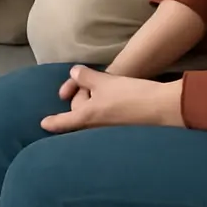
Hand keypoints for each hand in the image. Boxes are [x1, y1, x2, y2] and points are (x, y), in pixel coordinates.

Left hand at [41, 66, 184, 133]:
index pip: (65, 120)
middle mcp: (97, 129)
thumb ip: (84, 77)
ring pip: (94, 118)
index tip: (43, 125)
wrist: (164, 109)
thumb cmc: (130, 94)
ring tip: (104, 90)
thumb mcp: (104, 81)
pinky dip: (105, 111)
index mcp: (88, 117)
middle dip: (79, 100)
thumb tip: (74, 73)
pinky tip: (116, 100)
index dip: (54, 122)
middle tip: (88, 84)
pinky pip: (107, 121)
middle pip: (79, 115)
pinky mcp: (125, 133)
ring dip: (93, 105)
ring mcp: (111, 133)